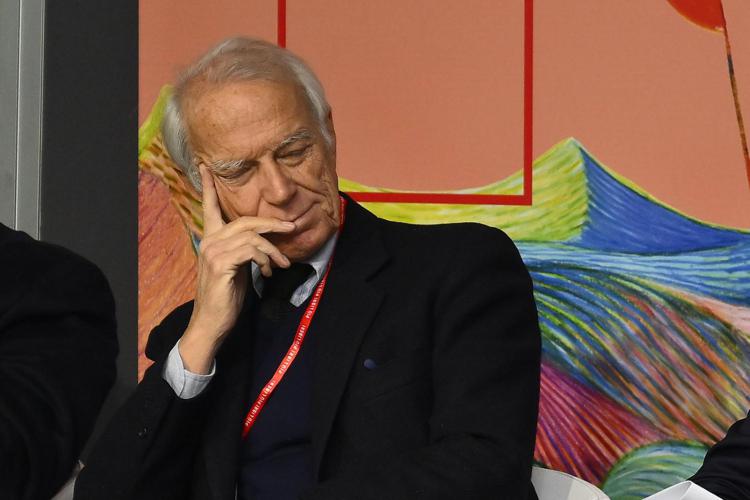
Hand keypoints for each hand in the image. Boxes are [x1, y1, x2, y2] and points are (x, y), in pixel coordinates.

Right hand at [179, 165, 294, 372]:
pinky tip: (268, 272)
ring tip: (282, 263)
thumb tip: (265, 243)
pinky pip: (252, 251)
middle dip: (272, 222)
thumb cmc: (226, 295)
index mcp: (211, 239)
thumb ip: (245, 250)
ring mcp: (213, 252)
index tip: (205, 166)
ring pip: (252, 236)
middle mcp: (209, 241)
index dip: (208, 187)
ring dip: (274, 249)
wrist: (213, 321)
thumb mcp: (237, 267)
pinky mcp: (221, 264)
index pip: (209, 207)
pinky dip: (266, 259)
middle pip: (244, 220)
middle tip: (292, 226)